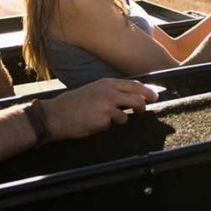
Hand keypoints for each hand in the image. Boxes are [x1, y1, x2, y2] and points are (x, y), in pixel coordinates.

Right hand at [41, 78, 158, 139]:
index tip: (155, 96)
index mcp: (108, 83)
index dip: (147, 91)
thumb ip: (111, 91)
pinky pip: (111, 126)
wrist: (56, 114)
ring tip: (102, 119)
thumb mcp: (94, 89)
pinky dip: (105, 127)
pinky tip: (93, 124)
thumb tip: (129, 97)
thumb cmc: (74, 102)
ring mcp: (107, 107)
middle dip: (142, 107)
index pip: (134, 85)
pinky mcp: (103, 121)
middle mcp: (110, 93)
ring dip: (119, 120)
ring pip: (126, 116)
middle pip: (137, 99)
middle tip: (142, 111)